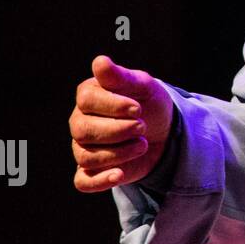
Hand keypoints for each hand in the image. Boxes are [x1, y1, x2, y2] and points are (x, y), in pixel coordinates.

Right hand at [70, 55, 174, 192]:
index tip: (139, 107)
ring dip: (119, 153)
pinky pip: (83, 182)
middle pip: (84, 131)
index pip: (87, 100)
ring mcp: (83, 148)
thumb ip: (121, 77)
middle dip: (118, 130)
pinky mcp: (93, 171)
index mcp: (88, 96)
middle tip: (142, 126)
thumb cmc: (149, 103)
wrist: (164, 131)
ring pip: (86, 156)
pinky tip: (119, 174)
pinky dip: (100, 180)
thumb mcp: (143, 86)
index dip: (113, 105)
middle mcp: (80, 122)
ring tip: (142, 143)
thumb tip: (99, 61)